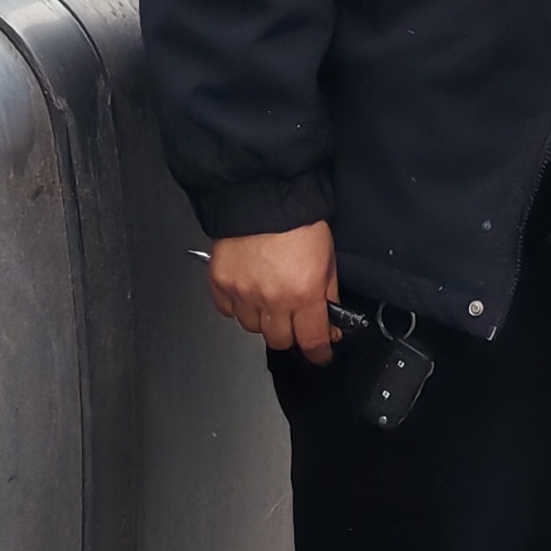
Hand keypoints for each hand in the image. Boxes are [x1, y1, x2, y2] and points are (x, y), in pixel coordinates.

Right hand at [209, 223, 340, 364]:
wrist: (263, 195)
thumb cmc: (297, 220)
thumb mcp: (328, 258)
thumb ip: (328, 293)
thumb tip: (330, 320)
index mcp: (303, 293)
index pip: (312, 340)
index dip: (319, 353)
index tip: (320, 355)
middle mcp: (271, 299)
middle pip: (280, 341)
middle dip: (290, 334)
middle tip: (293, 318)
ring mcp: (242, 293)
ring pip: (252, 328)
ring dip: (263, 319)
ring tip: (268, 295)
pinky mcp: (220, 283)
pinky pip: (228, 311)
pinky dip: (238, 305)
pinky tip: (248, 288)